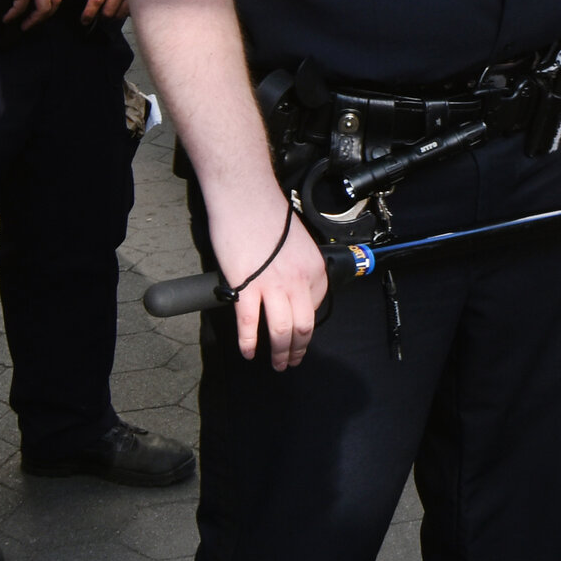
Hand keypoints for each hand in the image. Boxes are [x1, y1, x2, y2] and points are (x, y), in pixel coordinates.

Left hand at [76, 0, 126, 21]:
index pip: (97, 0)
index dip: (89, 13)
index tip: (84, 20)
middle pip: (109, 11)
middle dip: (100, 17)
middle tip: (94, 16)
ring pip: (120, 13)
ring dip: (112, 16)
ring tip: (105, 13)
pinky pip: (130, 9)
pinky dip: (122, 12)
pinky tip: (117, 9)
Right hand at [218, 194, 328, 369]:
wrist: (245, 197)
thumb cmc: (267, 215)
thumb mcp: (297, 245)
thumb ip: (298, 270)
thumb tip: (290, 292)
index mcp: (314, 270)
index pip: (315, 309)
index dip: (306, 329)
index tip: (299, 337)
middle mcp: (298, 281)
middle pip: (302, 328)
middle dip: (297, 351)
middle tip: (290, 362)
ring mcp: (272, 286)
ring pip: (281, 332)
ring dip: (278, 353)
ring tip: (275, 364)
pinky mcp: (246, 287)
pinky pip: (249, 324)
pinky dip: (249, 343)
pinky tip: (249, 352)